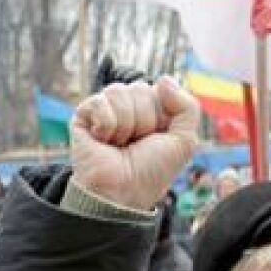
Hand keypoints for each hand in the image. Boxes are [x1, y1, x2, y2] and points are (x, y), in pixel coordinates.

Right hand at [71, 77, 199, 211]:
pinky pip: (99, 102)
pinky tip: (103, 141)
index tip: (156, 138)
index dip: (161, 114)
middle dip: (143, 120)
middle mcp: (127, 108)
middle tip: (135, 144)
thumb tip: (163, 79)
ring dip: (125, 125)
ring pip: (119, 92)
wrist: (122, 192)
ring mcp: (104, 111)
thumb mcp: (184, 141)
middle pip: (139, 88)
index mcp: (151, 111)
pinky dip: (106, 125)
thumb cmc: (150, 172)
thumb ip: (187, 107)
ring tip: (119, 144)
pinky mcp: (83, 116)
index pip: (159, 89)